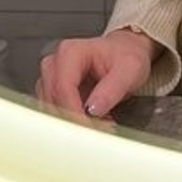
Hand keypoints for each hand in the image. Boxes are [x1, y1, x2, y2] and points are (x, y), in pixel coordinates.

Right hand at [35, 29, 156, 123]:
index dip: (74, 112)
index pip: (63, 88)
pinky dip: (72, 121)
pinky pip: (55, 112)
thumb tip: (93, 109)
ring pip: (51, 109)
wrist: (126, 53)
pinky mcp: (53, 92)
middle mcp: (56, 63)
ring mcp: (51, 78)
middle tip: (101, 128)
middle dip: (75, 119)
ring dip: (74, 122)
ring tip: (101, 123)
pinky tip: (93, 122)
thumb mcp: (129, 70)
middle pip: (53, 100)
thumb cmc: (126, 56)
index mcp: (71, 52)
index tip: (89, 127)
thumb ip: (112, 89)